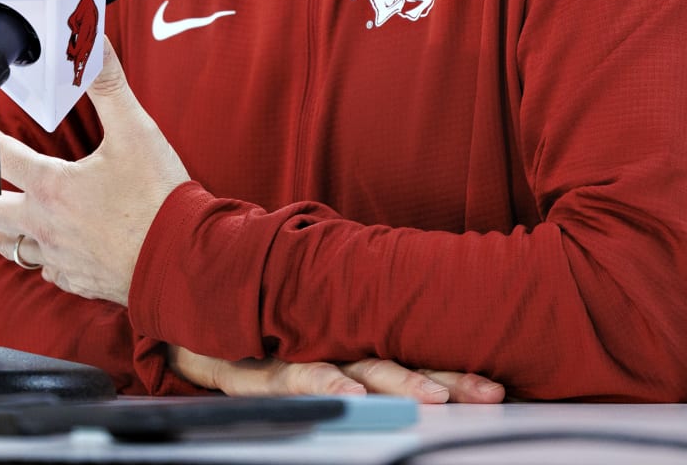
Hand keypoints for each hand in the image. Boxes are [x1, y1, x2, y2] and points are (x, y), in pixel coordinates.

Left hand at [0, 37, 188, 306]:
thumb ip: (109, 89)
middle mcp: (46, 224)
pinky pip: (48, 269)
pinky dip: (42, 257)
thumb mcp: (136, 132)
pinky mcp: (79, 280)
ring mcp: (60, 256)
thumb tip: (95, 50)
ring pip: (13, 245)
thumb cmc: (158, 199)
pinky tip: (47, 253)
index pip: (3, 157)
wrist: (179, 260)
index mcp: (53, 187)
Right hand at [167, 345, 504, 403]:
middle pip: (397, 359)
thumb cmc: (257, 318)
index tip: (497, 384)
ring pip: (358, 367)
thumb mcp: (311, 328)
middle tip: (487, 393)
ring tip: (435, 399)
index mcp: (351, 333)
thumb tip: (423, 362)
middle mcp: (333, 339)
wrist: (189, 287)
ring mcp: (299, 350)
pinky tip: (351, 398)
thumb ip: (356, 335)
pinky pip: (298, 378)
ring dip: (398, 383)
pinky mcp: (262, 365)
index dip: (452, 368)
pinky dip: (326, 385)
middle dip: (445, 379)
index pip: (411, 351)